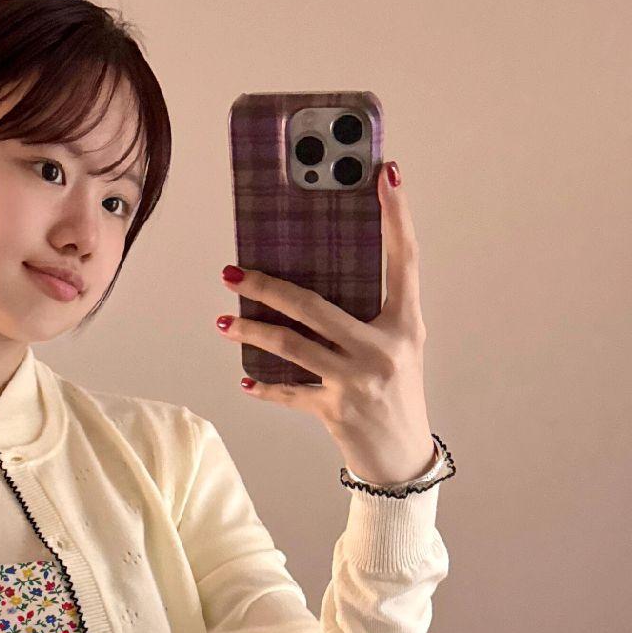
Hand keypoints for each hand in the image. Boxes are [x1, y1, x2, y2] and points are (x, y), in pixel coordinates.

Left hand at [215, 159, 435, 486]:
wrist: (402, 459)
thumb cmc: (396, 393)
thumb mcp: (398, 346)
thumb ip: (367, 313)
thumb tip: (310, 279)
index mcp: (406, 324)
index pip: (405, 258)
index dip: (397, 215)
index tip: (386, 173)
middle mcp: (383, 349)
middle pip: (315, 305)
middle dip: (268, 286)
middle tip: (233, 271)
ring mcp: (357, 381)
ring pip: (292, 346)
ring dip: (252, 332)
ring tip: (225, 322)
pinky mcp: (335, 411)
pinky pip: (289, 393)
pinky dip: (264, 387)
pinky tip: (245, 379)